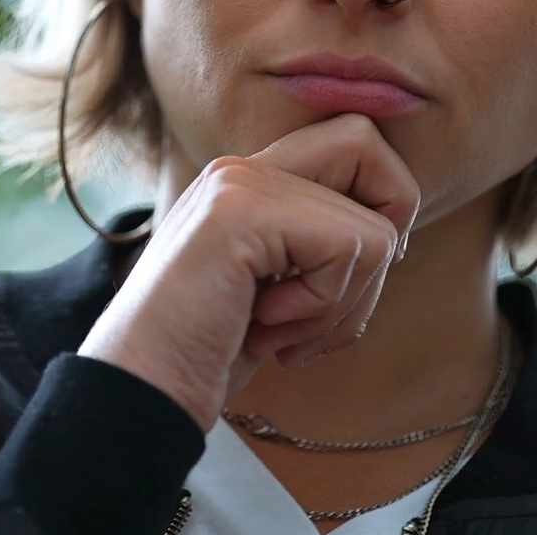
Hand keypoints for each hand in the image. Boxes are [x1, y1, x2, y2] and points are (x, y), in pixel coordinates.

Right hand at [76, 113, 420, 429]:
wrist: (141, 394)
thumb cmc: (207, 355)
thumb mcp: (276, 291)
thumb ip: (318, 245)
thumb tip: (395, 231)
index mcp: (249, 181)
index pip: (355, 142)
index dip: (378, 208)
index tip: (338, 281)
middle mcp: (242, 168)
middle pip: (370, 147)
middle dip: (379, 241)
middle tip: (323, 301)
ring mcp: (238, 183)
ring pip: (374, 229)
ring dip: (341, 305)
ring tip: (277, 330)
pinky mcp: (240, 212)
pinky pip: (349, 249)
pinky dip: (321, 309)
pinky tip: (264, 329)